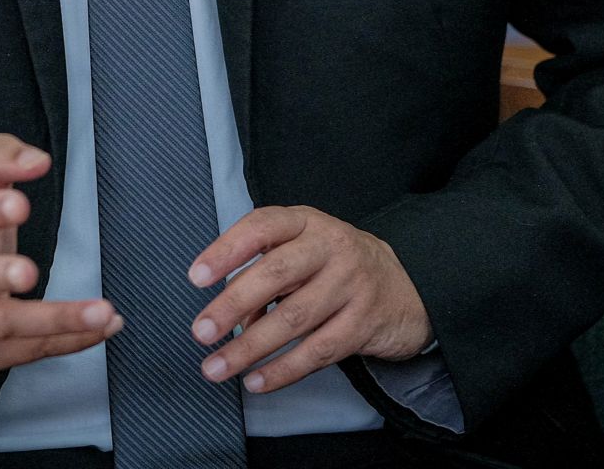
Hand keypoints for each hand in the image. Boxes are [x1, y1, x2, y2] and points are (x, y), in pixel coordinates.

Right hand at [0, 133, 122, 373]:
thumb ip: (2, 159)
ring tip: (100, 312)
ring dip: (57, 320)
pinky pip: (29, 351)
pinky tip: (101, 328)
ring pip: (6, 325)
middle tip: (28, 272)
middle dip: (0, 275)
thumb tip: (36, 160)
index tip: (19, 205)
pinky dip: (70, 341)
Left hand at [186, 205, 430, 394]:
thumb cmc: (335, 266)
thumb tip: (231, 318)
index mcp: (307, 222)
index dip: (226, 250)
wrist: (407, 286)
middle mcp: (331, 247)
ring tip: (216, 367)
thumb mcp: (303, 252)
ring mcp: (351, 285)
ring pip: (293, 319)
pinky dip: (282, 370)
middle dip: (232, 305)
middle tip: (201, 331)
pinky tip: (256, 381)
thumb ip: (265, 274)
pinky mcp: (363, 323)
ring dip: (248, 348)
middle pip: (276, 274)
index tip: (196, 277)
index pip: (262, 227)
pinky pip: (317, 352)